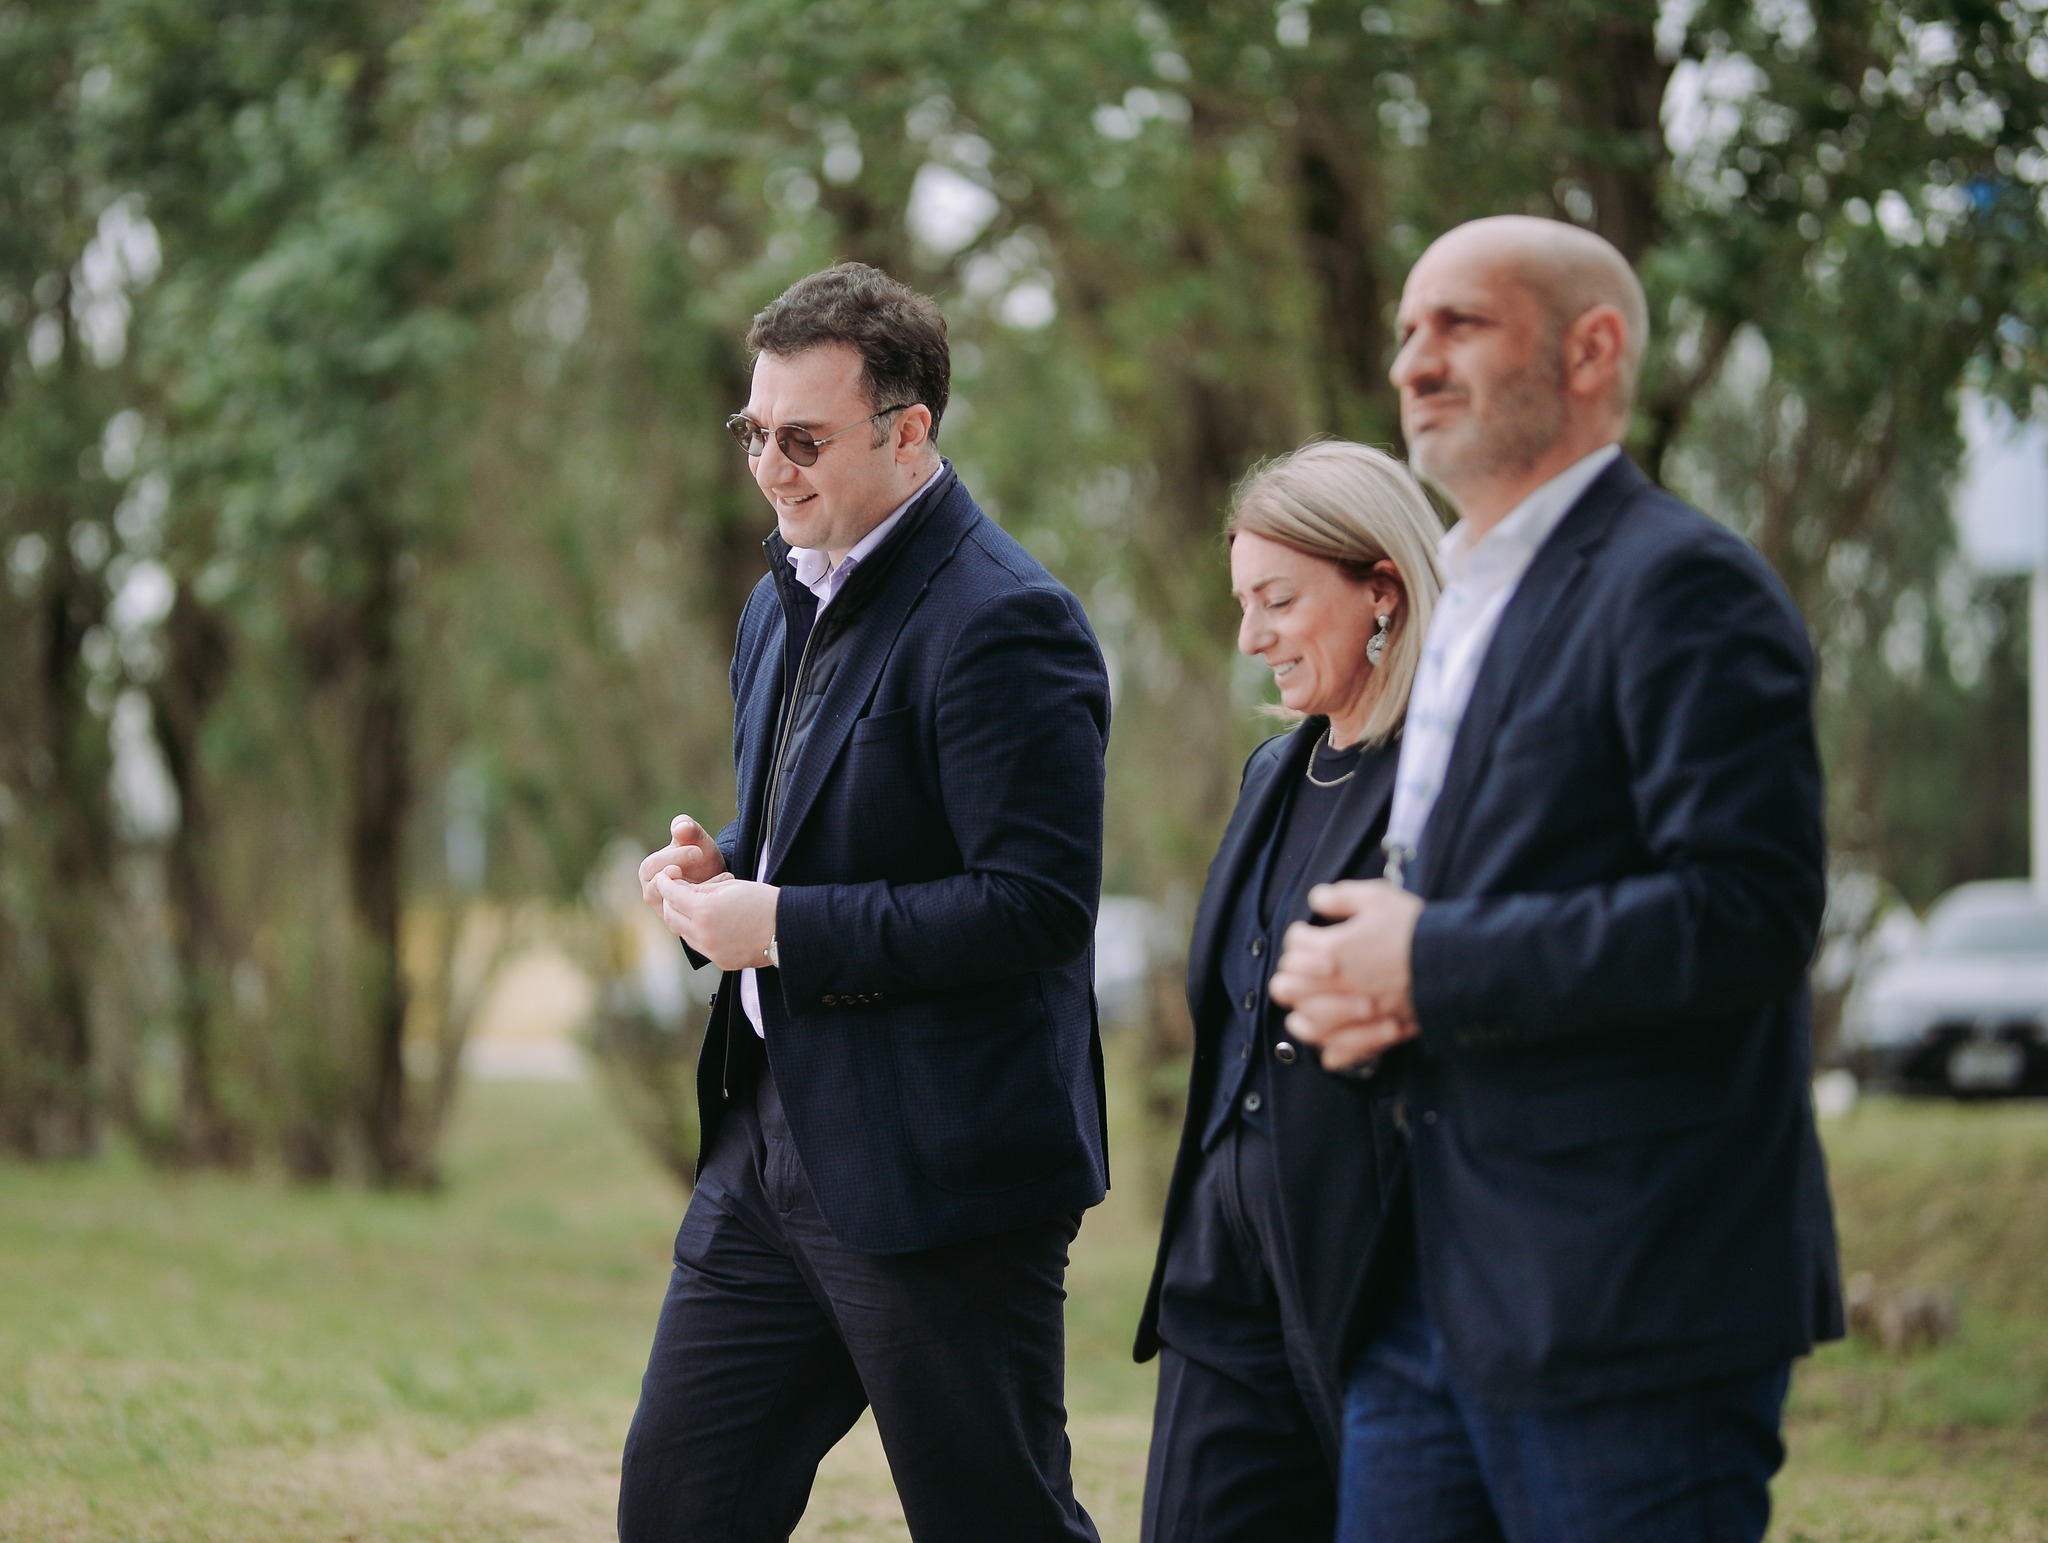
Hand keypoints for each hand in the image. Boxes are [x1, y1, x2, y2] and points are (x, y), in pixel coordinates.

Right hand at [639, 814, 727, 912]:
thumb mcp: (696, 840)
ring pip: (671, 907)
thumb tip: (680, 828)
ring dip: (694, 895)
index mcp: (649, 869)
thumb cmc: (700, 856)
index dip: (674, 857)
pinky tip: (721, 895)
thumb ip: (688, 829)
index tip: (697, 851)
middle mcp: (652, 892)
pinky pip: (685, 920)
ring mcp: (664, 910)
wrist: (714, 878)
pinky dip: (702, 908)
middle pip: (655, 889)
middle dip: (680, 879)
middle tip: (703, 874)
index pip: (652, 866)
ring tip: (718, 881)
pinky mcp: (678, 924)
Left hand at [653, 872, 779, 970]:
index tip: (668, 874)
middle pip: (670, 915)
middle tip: (678, 888)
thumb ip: (701, 888)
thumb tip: (681, 889)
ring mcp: (711, 950)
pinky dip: (697, 932)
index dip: (666, 881)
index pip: (671, 893)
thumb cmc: (763, 900)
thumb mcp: (730, 885)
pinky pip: (698, 945)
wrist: (789, 928)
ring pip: (682, 932)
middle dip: (671, 900)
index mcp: (704, 910)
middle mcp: (703, 933)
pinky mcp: (720, 961)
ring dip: (683, 917)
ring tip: (695, 905)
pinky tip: (710, 922)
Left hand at [1268, 880, 1422, 1069]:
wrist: (1454, 962)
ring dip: (1301, 1014)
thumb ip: (1341, 896)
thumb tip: (1317, 899)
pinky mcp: (1373, 1035)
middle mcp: (1335, 986)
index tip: (1311, 934)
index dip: (1300, 935)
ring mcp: (1352, 1015)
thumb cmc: (1415, 929)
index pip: (1293, 944)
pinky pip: (1339, 1052)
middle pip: (1286, 986)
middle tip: (1304, 970)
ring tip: (1305, 1008)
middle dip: (1291, 975)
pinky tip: (1328, 1043)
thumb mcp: (1377, 897)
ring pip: (1305, 1024)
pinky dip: (1329, 1050)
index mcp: (1331, 950)